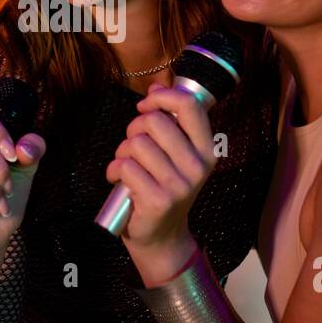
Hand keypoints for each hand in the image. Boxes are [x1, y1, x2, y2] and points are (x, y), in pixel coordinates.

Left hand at [105, 83, 215, 283]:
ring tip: (127, 166)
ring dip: (122, 153)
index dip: (162, 97)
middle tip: (132, 146)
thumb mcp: (174, 153)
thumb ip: (169, 120)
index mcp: (207, 149)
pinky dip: (114, 171)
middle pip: (154, 121)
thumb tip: (155, 87)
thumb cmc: (163, 186)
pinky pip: (125, 167)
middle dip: (134, 128)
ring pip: (136, 144)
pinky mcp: (158, 200)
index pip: (189, 105)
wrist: (161, 235)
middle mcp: (198, 166)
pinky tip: (120, 182)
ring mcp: (180, 185)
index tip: (146, 105)